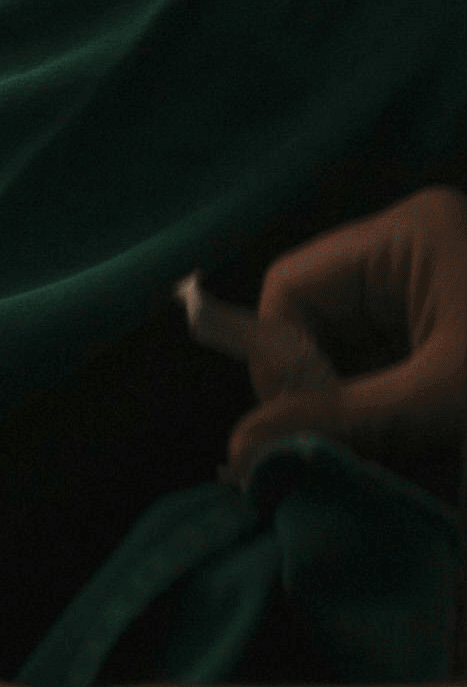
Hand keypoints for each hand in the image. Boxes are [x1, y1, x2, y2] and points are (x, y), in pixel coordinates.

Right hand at [191, 186, 466, 480]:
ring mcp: (431, 283)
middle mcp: (412, 246)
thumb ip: (345, 419)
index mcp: (409, 234)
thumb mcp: (446, 399)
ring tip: (387, 452)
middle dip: (319, 387)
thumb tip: (240, 450)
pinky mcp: (449, 321)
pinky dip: (386, 406)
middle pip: (316, 317)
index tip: (303, 427)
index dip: (280, 360)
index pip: (292, 288)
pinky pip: (387, 361)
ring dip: (353, 404)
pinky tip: (410, 441)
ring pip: (349, 345)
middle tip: (340, 448)